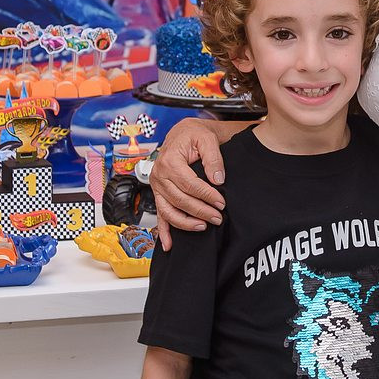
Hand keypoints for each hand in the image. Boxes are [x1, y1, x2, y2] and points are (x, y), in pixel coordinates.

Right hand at [151, 118, 228, 250]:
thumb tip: (218, 179)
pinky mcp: (159, 194)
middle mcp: (159, 175)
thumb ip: (213, 158)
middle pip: (180, 200)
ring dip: (185, 223)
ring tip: (203, 226)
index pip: (189, 184)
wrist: (182, 133)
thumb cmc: (193, 135)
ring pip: (169, 211)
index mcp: (169, 161)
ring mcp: (157, 186)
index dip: (206, 196)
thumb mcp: (206, 139)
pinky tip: (169, 245)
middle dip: (200, 211)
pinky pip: (160, 215)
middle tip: (218, 217)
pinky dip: (163, 232)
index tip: (221, 203)